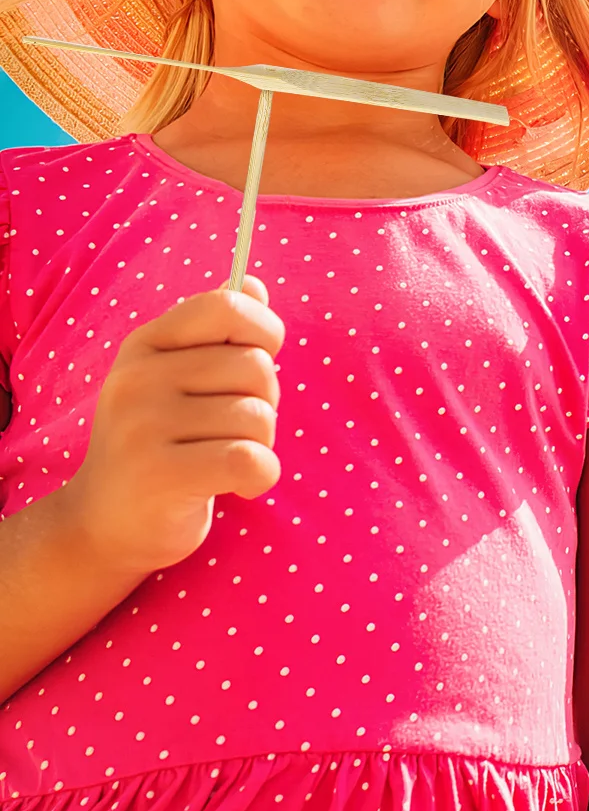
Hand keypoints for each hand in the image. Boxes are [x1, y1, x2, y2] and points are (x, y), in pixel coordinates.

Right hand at [59, 277, 284, 577]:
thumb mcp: (177, 378)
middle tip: (231, 428)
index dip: (263, 330)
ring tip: (222, 457)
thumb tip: (256, 285)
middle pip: (256, 367)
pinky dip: (261, 476)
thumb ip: (217, 332)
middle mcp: (138, 378)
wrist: (103, 525)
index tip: (259, 358)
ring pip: (258, 417)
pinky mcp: (161, 475)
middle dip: (264, 401)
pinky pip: (251, 460)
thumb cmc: (160, 443)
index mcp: (145, 344)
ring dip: (259, 443)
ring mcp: (143, 427)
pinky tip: (239, 486)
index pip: (226, 305)